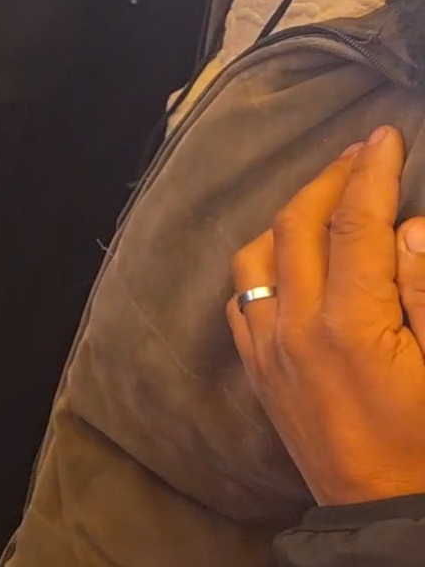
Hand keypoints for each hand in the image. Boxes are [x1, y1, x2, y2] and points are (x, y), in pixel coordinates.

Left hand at [227, 127, 424, 505]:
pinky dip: (262, 263)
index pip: (354, 224)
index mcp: (348, 323)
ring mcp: (268, 350)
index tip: (385, 136)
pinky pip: (242, 299)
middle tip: (361, 150)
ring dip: (287, 217)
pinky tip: (288, 258)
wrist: (386, 514)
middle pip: (297, 226)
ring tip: (325, 195)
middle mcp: (295, 328)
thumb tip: (411, 224)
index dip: (370, 171)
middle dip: (329, 179)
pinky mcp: (259, 372)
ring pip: (256, 256)